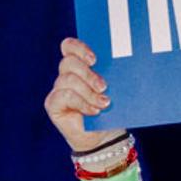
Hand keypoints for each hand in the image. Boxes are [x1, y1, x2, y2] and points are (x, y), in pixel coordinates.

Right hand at [46, 37, 116, 152]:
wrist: (102, 134)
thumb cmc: (110, 107)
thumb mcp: (114, 89)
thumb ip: (113, 75)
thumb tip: (127, 64)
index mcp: (80, 64)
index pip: (69, 46)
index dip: (79, 48)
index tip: (95, 59)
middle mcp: (66, 74)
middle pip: (69, 62)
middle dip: (88, 74)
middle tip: (104, 86)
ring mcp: (58, 88)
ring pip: (68, 79)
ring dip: (88, 92)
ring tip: (104, 103)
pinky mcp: (53, 103)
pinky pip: (65, 96)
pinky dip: (82, 103)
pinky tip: (94, 111)